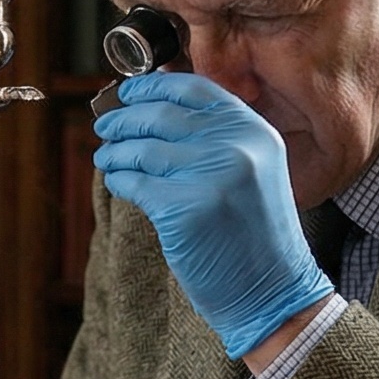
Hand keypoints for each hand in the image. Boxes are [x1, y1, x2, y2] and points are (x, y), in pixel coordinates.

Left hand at [92, 71, 335, 357]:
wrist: (273, 291)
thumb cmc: (255, 235)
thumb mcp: (254, 171)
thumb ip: (216, 137)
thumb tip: (154, 107)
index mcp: (254, 131)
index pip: (193, 88)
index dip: (152, 87)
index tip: (128, 94)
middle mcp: (235, 146)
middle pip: (161, 116)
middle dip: (124, 120)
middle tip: (105, 127)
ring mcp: (210, 176)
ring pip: (143, 149)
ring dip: (115, 152)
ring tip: (106, 157)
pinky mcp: (184, 210)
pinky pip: (135, 183)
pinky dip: (118, 180)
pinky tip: (116, 182)